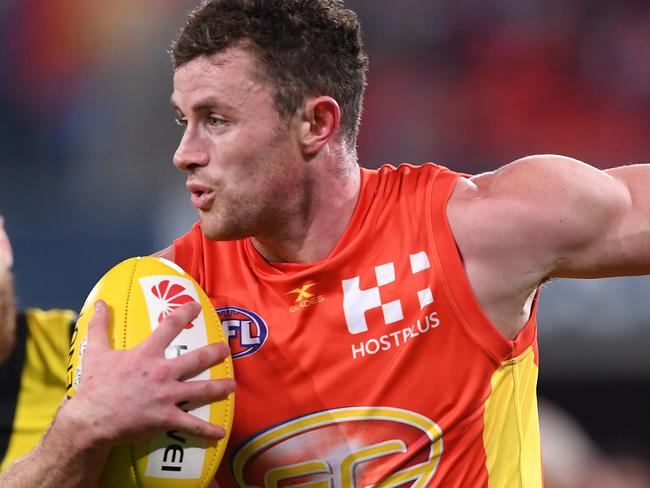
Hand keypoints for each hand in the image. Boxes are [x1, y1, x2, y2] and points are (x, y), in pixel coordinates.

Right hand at [61, 300, 234, 448]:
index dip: (185, 313)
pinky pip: (192, 425)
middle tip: (226, 350)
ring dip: (220, 387)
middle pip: (196, 359)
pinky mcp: (166, 417)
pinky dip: (208, 430)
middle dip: (214, 353)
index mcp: (146, 354)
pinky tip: (221, 432)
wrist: (91, 420)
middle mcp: (162, 372)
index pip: (170, 326)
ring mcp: (167, 395)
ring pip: (201, 389)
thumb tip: (101, 304)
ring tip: (232, 385)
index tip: (196, 306)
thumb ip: (100, 327)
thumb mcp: (96, 352)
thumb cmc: (94, 387)